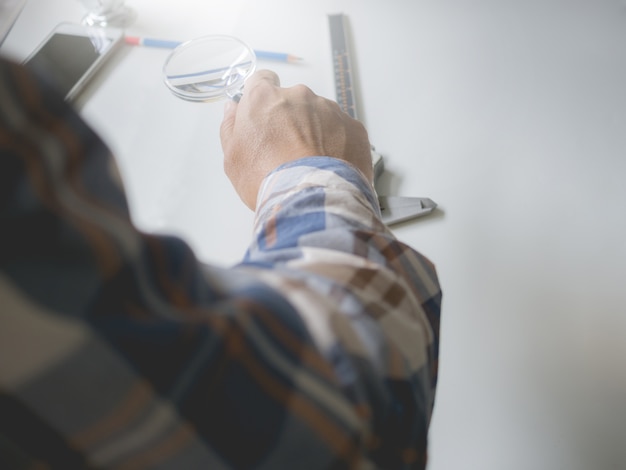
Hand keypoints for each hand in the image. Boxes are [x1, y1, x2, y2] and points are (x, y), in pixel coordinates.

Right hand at [220, 70, 372, 209]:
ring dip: (315, 133)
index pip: (262, 80)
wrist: (311, 197)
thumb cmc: (267, 179)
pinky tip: (328, 167)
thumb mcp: (233, 158)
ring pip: (320, 116)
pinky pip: (343, 131)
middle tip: (287, 151)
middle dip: (290, 120)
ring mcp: (329, 109)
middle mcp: (299, 96)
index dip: (262, 96)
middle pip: (293, 101)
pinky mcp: (353, 127)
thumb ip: (231, 126)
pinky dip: (337, 145)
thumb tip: (233, 109)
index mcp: (264, 99)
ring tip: (310, 164)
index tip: (264, 112)